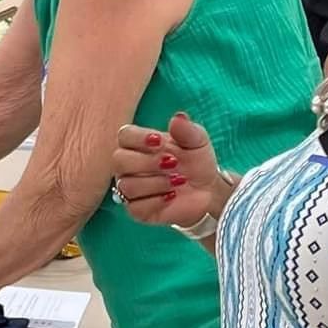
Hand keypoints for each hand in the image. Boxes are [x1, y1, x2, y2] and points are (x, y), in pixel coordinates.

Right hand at [111, 111, 224, 227]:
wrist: (207, 190)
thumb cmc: (197, 161)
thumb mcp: (198, 141)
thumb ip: (187, 130)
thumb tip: (178, 118)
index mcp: (139, 144)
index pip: (125, 136)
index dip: (139, 138)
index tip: (160, 142)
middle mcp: (129, 166)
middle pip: (119, 160)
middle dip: (147, 162)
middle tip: (174, 163)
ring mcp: (131, 188)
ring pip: (127, 185)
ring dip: (156, 183)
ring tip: (179, 181)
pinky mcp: (137, 210)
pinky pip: (136, 207)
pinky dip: (157, 201)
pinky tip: (172, 196)